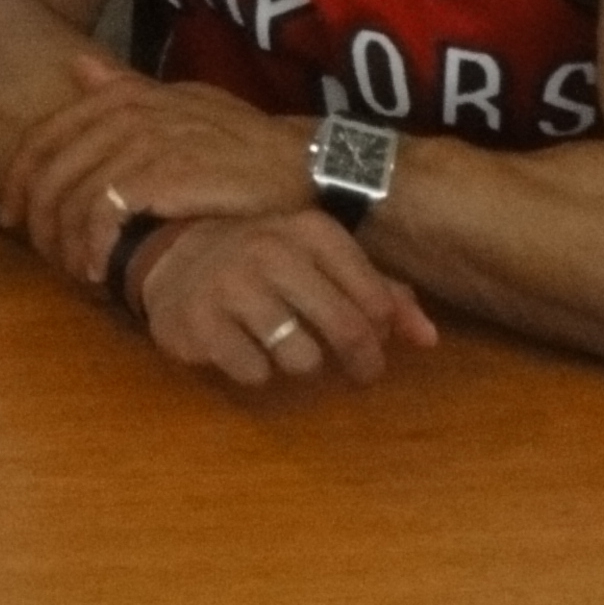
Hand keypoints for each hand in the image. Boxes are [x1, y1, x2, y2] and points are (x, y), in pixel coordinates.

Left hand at [2, 51, 312, 290]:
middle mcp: (125, 112)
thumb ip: (126, 86)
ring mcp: (142, 142)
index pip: (45, 137)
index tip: (11, 217)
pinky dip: (93, 246)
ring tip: (77, 269)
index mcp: (122, 95)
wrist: (297, 165)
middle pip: (49, 171)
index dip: (19, 180)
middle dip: (38, 219)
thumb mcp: (182, 102)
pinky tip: (100, 268)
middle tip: (45, 256)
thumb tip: (78, 67)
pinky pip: (102, 215)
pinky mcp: (160, 176)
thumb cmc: (238, 142)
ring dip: (66, 241)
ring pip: (72, 197)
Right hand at [127, 213, 436, 388]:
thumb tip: (429, 340)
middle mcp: (273, 251)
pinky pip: (254, 372)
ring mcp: (232, 285)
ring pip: (303, 358)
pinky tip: (247, 350)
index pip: (374, 299)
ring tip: (289, 348)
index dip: (383, 331)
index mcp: (312, 232)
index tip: (375, 340)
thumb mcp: (323, 262)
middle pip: (347, 330)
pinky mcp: (200, 322)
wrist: (174, 253)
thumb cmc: (266, 261)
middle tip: (359, 371)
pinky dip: (258, 371)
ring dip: (304, 364)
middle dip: (361, 361)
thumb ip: (381, 294)